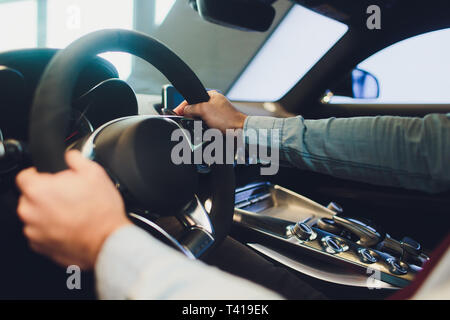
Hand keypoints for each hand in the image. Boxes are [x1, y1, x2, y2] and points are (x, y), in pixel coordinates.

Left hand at [16, 150, 130, 269]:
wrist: (108, 241)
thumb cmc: (101, 211)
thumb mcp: (95, 173)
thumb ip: (76, 159)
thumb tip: (70, 156)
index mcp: (38, 190)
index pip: (24, 175)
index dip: (39, 174)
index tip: (50, 178)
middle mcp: (30, 212)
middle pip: (29, 197)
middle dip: (45, 195)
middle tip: (68, 196)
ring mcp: (33, 232)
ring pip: (35, 216)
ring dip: (48, 213)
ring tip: (71, 213)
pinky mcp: (40, 247)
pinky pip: (41, 233)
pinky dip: (52, 230)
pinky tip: (70, 226)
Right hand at [174, 91, 246, 132]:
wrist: (239, 132)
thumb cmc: (228, 118)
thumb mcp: (205, 109)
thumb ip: (192, 108)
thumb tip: (184, 110)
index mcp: (211, 96)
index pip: (192, 99)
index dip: (182, 106)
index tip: (175, 113)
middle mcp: (213, 105)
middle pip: (195, 110)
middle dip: (190, 117)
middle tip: (184, 121)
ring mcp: (216, 116)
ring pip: (199, 121)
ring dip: (197, 126)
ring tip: (196, 128)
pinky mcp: (217, 126)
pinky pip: (205, 129)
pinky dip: (202, 132)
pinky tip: (203, 133)